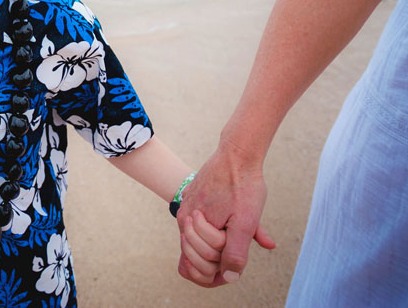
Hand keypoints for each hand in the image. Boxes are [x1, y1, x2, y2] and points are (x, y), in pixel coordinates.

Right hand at [176, 139, 275, 286]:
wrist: (237, 153)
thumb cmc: (242, 187)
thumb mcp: (245, 223)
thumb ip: (236, 253)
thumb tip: (229, 277)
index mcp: (191, 226)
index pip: (192, 267)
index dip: (214, 275)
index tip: (233, 267)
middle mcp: (184, 217)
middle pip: (195, 256)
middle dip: (217, 259)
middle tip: (238, 244)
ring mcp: (187, 206)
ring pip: (198, 239)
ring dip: (218, 243)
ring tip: (237, 230)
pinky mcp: (193, 197)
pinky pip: (199, 223)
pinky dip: (215, 229)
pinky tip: (231, 220)